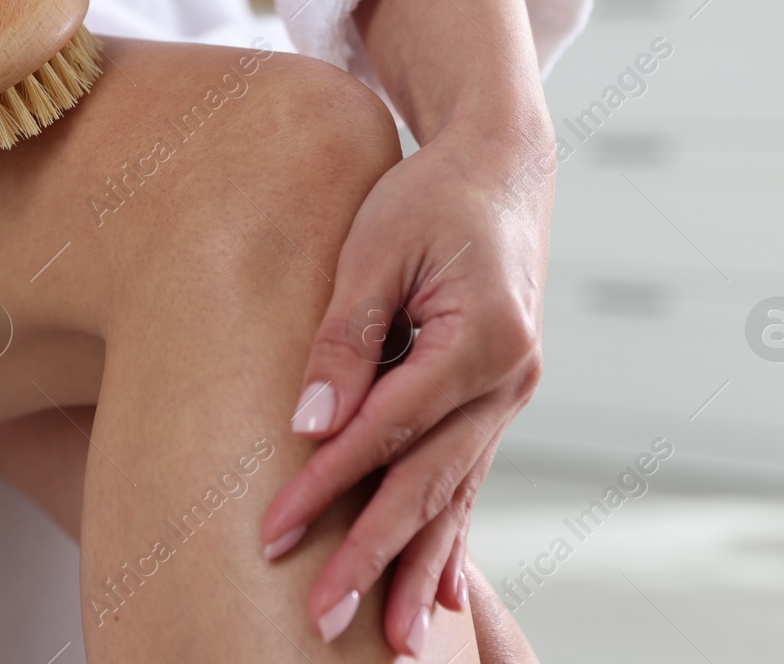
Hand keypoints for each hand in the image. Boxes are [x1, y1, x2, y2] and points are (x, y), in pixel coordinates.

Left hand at [263, 123, 547, 651]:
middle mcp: (510, 381)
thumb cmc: (431, 194)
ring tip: (392, 641)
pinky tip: (444, 595)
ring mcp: (511, 397)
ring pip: (456, 496)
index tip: (272, 531)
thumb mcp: (377, 247)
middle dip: (372, 555)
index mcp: (485, 340)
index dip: (328, 483)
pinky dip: (453, 537)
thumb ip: (348, 336)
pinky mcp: (497, 401)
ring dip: (418, 568)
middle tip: (320, 618)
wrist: (499, 167)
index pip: (390, 430)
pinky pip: (471, 480)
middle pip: (429, 483)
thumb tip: (311, 422)